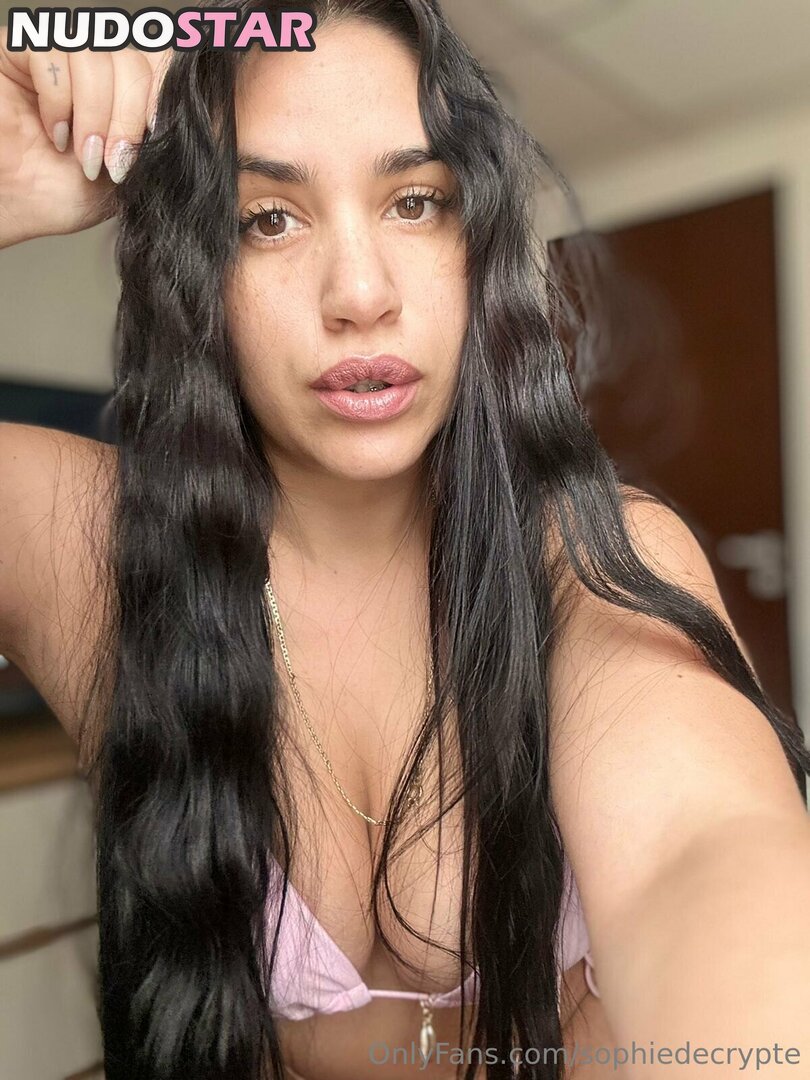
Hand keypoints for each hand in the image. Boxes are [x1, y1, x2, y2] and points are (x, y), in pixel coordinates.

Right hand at [0, 30, 167, 247]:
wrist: (12, 208)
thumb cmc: (61, 195)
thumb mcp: (132, 173)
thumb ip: (161, 141)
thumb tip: (207, 120)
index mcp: (124, 90)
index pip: (162, 63)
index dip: (165, 97)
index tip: (158, 139)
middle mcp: (93, 67)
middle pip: (135, 59)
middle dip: (131, 117)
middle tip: (114, 163)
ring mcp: (57, 54)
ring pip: (99, 56)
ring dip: (98, 114)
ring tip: (84, 155)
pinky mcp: (18, 49)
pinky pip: (54, 52)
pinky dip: (61, 100)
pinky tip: (55, 133)